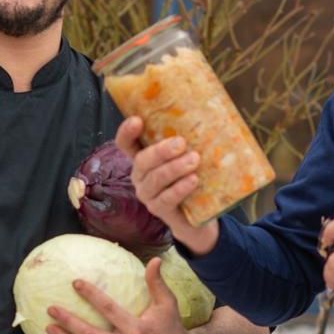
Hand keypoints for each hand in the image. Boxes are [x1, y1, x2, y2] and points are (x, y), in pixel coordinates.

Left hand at [45, 258, 194, 333]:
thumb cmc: (170, 326)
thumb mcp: (167, 303)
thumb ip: (157, 282)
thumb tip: (154, 259)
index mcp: (137, 329)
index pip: (109, 310)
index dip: (91, 295)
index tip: (75, 282)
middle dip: (68, 321)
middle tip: (51, 309)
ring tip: (49, 328)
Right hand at [115, 117, 219, 255]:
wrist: (199, 217)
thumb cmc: (192, 179)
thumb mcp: (188, 157)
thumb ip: (187, 142)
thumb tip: (207, 116)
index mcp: (143, 158)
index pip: (126, 144)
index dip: (126, 132)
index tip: (137, 120)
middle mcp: (141, 176)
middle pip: (141, 160)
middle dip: (160, 151)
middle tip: (181, 143)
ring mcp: (147, 194)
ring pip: (155, 179)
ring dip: (174, 168)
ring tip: (194, 160)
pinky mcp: (158, 210)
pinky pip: (166, 198)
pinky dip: (180, 188)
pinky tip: (193, 180)